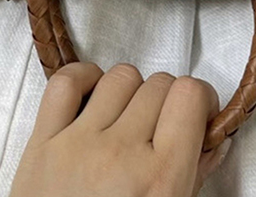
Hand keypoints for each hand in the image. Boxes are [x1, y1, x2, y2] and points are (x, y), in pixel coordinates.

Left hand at [11, 62, 231, 196]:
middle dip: (167, 100)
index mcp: (159, 179)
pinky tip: (92, 99)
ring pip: (120, 76)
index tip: (196, 112)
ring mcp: (79, 143)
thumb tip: (213, 139)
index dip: (198, 99)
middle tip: (161, 126)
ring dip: (130, 92)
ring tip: (126, 118)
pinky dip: (82, 79)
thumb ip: (194, 178)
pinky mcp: (43, 142)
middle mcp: (121, 153)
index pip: (189, 95)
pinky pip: (66, 82)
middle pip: (159, 83)